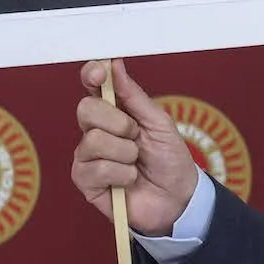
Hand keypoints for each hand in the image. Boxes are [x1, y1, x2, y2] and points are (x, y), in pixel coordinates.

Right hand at [71, 58, 198, 235]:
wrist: (178, 198)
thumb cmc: (169, 159)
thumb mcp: (159, 122)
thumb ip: (135, 96)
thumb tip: (115, 66)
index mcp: (113, 112)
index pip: (91, 86)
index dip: (91, 75)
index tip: (100, 72)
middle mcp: (95, 130)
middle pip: (86, 109)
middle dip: (120, 123)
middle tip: (136, 137)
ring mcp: (87, 156)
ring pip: (93, 141)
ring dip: (126, 153)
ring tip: (136, 163)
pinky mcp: (85, 181)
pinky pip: (96, 168)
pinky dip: (122, 174)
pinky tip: (129, 181)